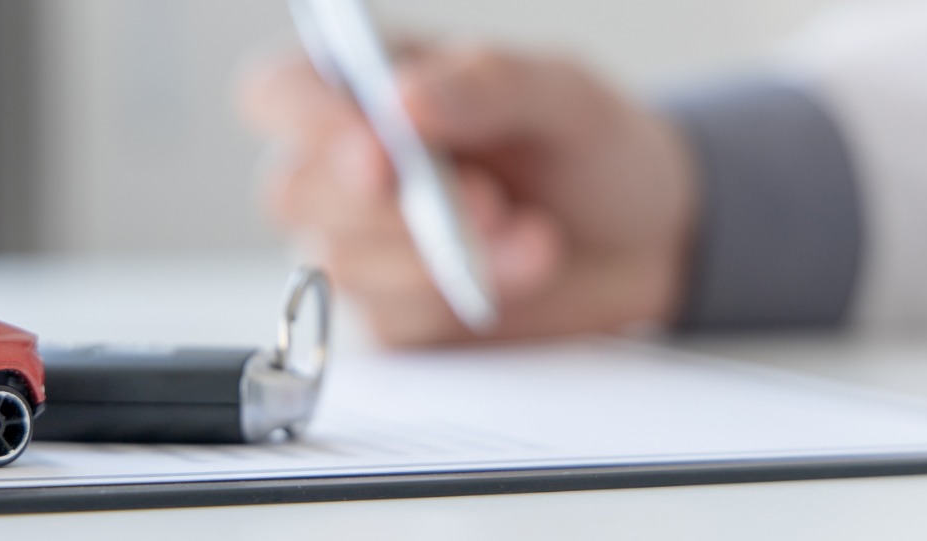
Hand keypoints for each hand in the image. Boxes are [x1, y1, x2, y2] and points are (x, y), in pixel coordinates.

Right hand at [237, 40, 695, 345]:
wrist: (646, 236)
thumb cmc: (586, 147)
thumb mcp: (558, 93)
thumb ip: (484, 83)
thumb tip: (402, 100)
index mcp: (362, 87)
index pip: (281, 94)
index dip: (309, 122)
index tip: (377, 150)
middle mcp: (343, 167)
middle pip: (296, 191)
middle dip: (390, 206)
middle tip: (485, 201)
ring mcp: (362, 247)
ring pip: (343, 263)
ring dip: (441, 257)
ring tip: (534, 236)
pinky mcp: (395, 315)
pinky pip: (391, 321)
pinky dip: (458, 299)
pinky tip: (522, 272)